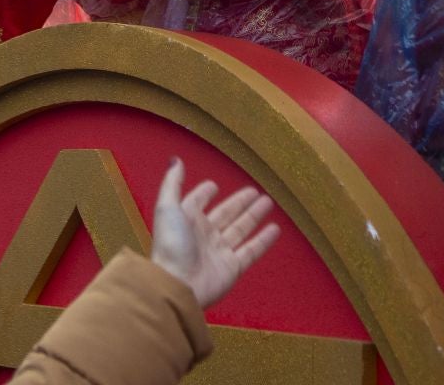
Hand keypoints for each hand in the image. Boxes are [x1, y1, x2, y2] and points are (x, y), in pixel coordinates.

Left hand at [149, 158, 279, 309]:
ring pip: (240, 230)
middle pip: (225, 214)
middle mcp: (204, 235)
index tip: (214, 185)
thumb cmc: (172, 244)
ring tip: (268, 202)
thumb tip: (176, 159)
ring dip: (254, 216)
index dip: (204, 194)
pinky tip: (275, 229)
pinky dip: (263, 241)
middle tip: (254, 191)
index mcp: (187, 220)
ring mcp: (220, 252)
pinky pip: (251, 251)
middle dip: (239, 203)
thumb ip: (173, 184)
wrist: (179, 284)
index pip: (198, 203)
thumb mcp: (168, 208)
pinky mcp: (233, 268)